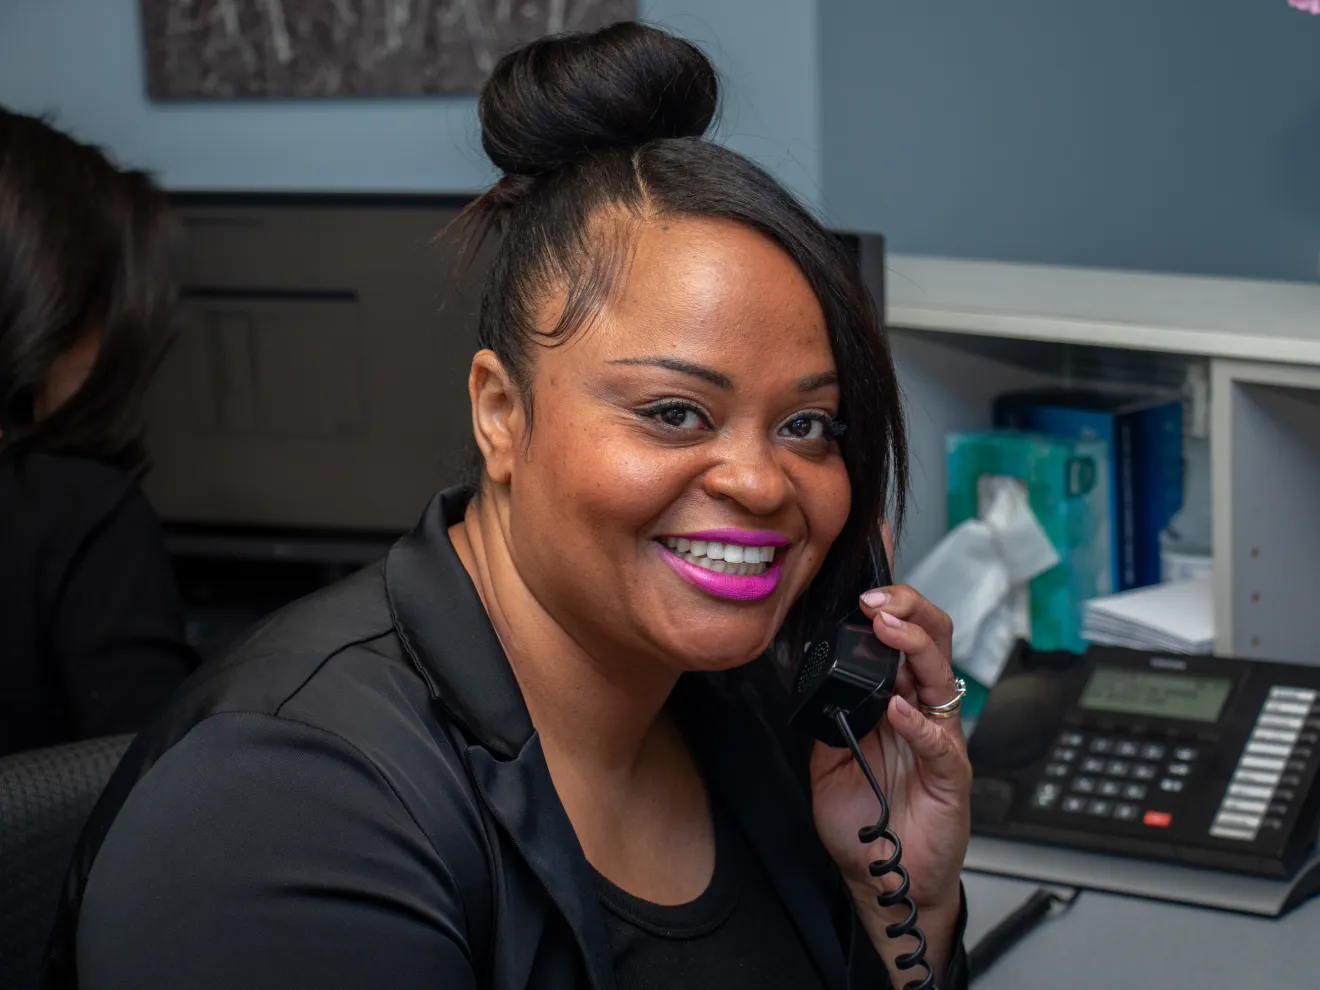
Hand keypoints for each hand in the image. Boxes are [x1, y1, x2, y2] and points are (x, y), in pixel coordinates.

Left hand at [809, 530, 970, 980]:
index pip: (904, 637)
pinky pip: (940, 742)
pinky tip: (898, 709)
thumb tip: (810, 673)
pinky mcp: (951, 777)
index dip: (891, 605)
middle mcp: (924, 711)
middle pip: (932, 642)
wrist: (885, 877)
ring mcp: (941, 741)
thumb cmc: (866, 817)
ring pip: (941, 677)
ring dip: (913, 647)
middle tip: (875, 599)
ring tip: (886, 627)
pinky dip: (918, 722)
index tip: (861, 585)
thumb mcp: (831, 754)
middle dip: (907, 609)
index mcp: (898, 698)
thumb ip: (830, 713)